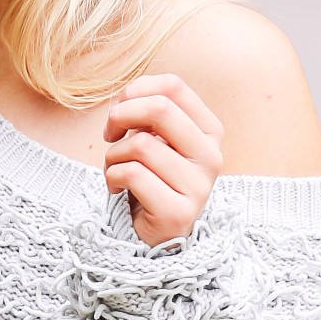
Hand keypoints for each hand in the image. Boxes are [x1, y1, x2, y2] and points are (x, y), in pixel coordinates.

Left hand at [102, 73, 221, 246]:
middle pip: (160, 109)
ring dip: (113, 155)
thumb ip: (149, 113)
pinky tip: (116, 187)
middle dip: (121, 115)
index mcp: (209, 132)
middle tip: (110, 133)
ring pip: (141, 145)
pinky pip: (132, 175)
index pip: (173, 87)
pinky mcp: (178, 213)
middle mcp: (211, 157)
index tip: (122, 108)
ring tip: (114, 168)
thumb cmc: (151, 177)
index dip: (137, 90)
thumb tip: (128, 97)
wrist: (155, 233)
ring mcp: (198, 187)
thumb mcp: (155, 138)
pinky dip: (112, 177)